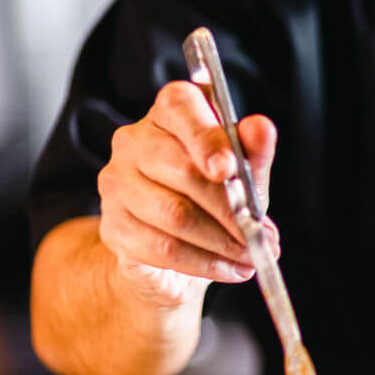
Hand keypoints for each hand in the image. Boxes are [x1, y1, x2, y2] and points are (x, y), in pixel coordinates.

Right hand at [96, 80, 277, 301]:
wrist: (178, 250)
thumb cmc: (212, 200)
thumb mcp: (243, 175)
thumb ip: (253, 153)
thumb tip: (261, 128)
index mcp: (170, 114)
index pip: (181, 108)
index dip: (207, 137)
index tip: (229, 168)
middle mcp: (135, 141)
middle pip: (183, 170)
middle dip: (230, 208)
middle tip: (260, 233)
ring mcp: (117, 183)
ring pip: (175, 214)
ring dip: (222, 242)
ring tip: (249, 254)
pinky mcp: (113, 226)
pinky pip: (164, 248)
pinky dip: (205, 263)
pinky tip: (227, 267)